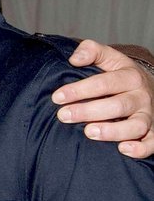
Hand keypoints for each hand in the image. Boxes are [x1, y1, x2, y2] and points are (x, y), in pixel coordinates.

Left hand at [52, 39, 153, 158]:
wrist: (151, 88)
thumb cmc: (120, 74)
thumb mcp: (109, 57)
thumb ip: (91, 51)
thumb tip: (74, 59)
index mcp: (130, 76)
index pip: (103, 83)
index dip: (79, 90)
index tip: (57, 97)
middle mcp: (141, 96)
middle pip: (117, 105)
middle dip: (88, 111)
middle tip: (63, 116)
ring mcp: (149, 116)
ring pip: (136, 126)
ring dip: (112, 131)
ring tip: (89, 132)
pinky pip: (151, 144)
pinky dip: (140, 148)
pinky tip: (122, 149)